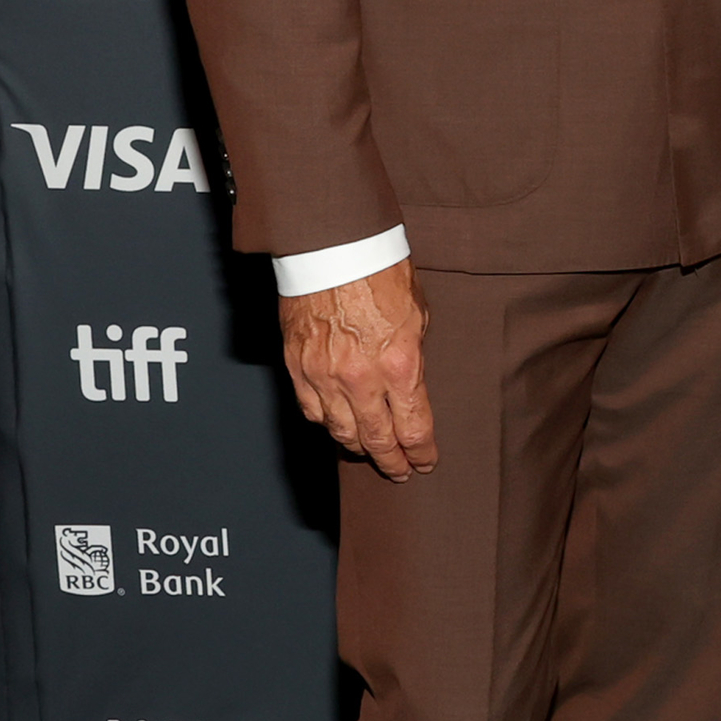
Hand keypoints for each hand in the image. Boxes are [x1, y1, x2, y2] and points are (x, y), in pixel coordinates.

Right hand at [280, 259, 437, 478]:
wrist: (333, 248)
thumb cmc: (380, 273)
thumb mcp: (418, 317)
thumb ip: (414, 358)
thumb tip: (410, 387)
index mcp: (399, 366)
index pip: (413, 428)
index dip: (420, 452)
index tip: (425, 462)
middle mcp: (360, 379)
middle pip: (376, 439)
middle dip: (391, 460)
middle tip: (399, 471)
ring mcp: (323, 376)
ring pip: (340, 431)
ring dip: (358, 446)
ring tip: (369, 452)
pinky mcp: (296, 367)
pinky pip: (310, 410)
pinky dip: (326, 423)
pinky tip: (337, 426)